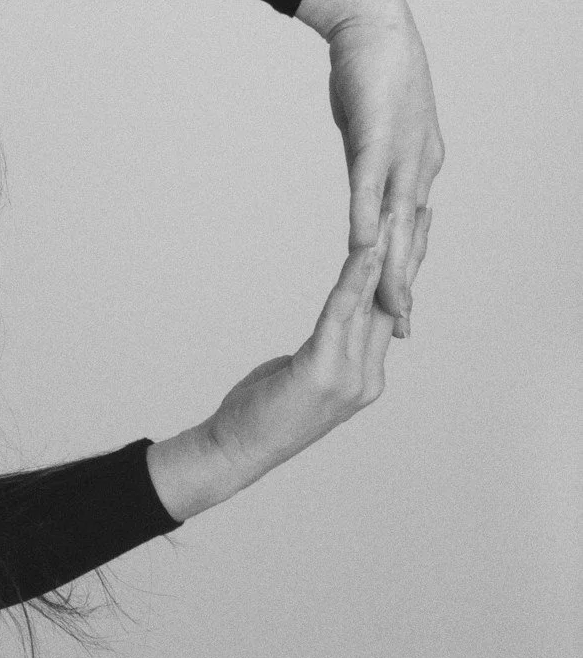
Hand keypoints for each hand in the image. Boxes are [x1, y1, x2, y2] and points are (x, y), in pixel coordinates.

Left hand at [201, 234, 397, 496]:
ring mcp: (350, 378)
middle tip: (419, 209)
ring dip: (385, 257)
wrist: (238, 449)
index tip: (415, 232)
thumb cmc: (265, 410)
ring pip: (371, 304)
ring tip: (396, 216)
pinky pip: (340, 315)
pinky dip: (354, 280)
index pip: (391, 314)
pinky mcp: (323, 372)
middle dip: (406, 254)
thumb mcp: (305, 373)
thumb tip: (340, 323)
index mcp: (366, 377)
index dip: (404, 271)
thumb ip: (331, 350)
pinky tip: (364, 250)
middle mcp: (367, 377)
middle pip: (391, 303)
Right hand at [324, 0, 443, 331]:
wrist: (373, 22)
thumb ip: (369, 149)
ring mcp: (399, 154)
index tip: (399, 303)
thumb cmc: (370, 63)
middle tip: (401, 329)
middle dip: (405, 286)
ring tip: (390, 308)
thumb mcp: (371, 119)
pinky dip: (365, 220)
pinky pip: (368, 188)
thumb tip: (363, 165)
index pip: (411, 227)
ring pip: (397, 223)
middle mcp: (419, 164)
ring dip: (393, 269)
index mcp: (418, 161)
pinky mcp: (375, 139)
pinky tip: (361, 249)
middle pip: (411, 237)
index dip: (406, 267)